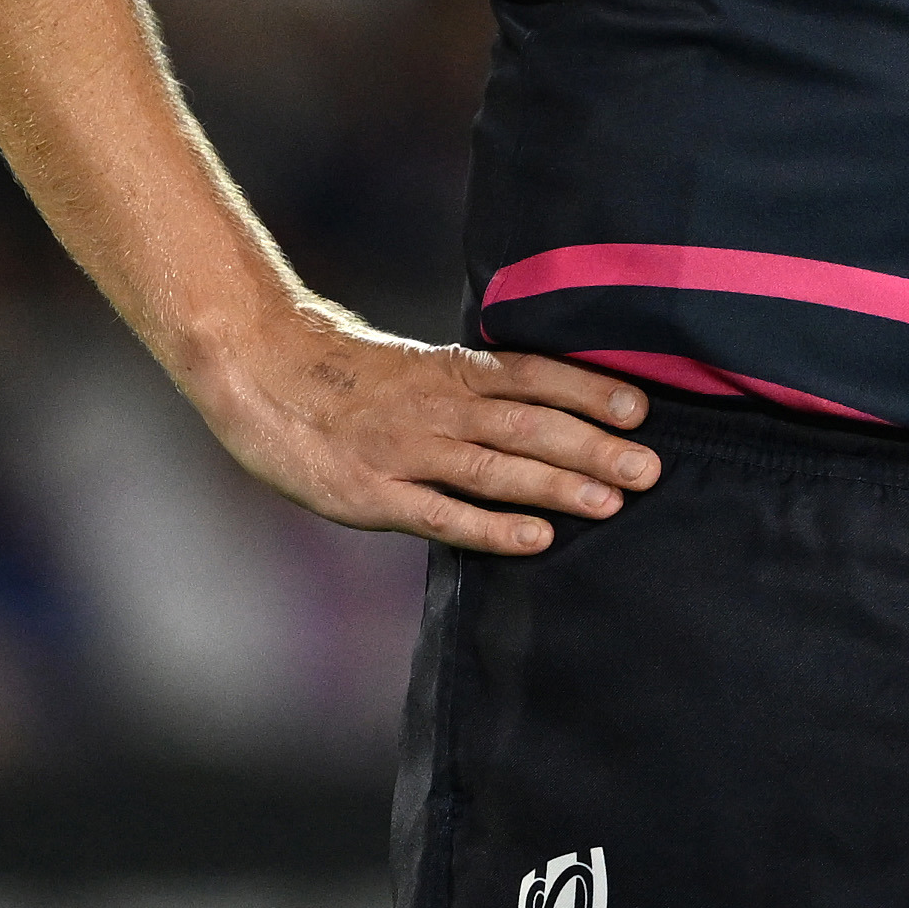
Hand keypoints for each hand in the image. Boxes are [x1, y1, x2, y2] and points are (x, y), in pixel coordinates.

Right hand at [177, 301, 659, 554]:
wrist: (258, 371)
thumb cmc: (344, 376)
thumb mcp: (415, 368)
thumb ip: (472, 387)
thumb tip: (546, 403)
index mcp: (448, 373)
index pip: (531, 376)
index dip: (586, 390)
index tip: (640, 406)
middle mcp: (435, 409)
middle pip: (527, 424)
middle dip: (593, 445)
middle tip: (650, 467)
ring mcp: (404, 452)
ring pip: (494, 468)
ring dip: (558, 484)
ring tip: (613, 500)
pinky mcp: (372, 495)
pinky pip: (442, 515)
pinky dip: (492, 528)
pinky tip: (537, 538)